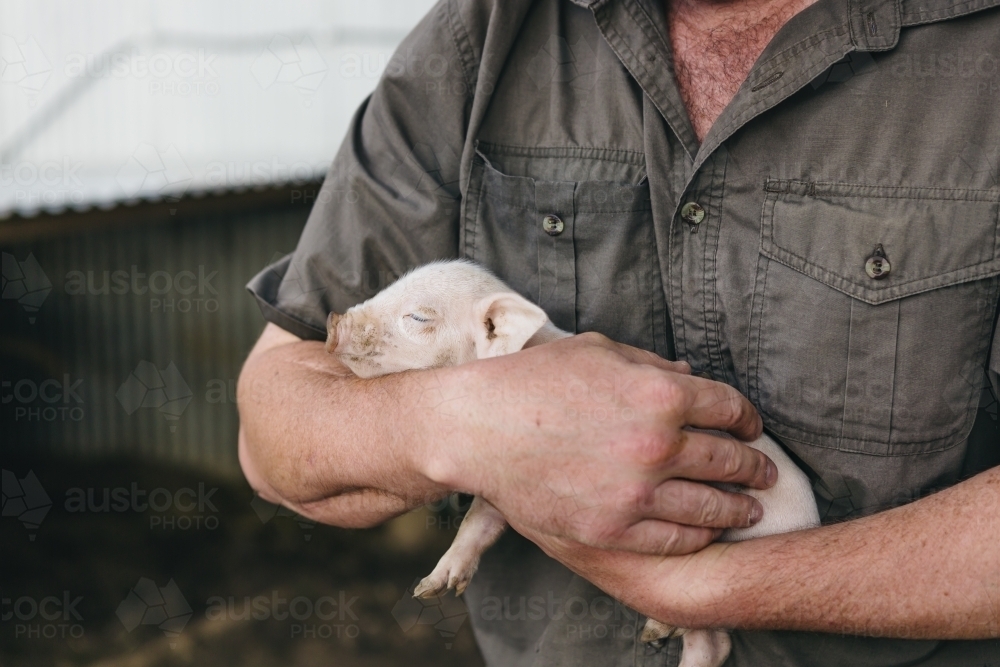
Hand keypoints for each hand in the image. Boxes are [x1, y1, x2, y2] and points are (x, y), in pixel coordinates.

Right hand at [420, 332, 776, 555]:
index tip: (751, 427)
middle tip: (765, 472)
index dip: (748, 418)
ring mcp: (635, 492)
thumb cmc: (532, 382)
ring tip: (751, 509)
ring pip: (711, 506)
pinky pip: (674, 538)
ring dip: (739, 508)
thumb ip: (649, 364)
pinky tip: (707, 531)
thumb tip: (687, 374)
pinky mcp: (611, 529)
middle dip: (754, 466)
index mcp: (659, 393)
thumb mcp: (596, 352)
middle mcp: (657, 444)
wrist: (478, 428)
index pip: (729, 407)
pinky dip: (699, 536)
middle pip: (729, 460)